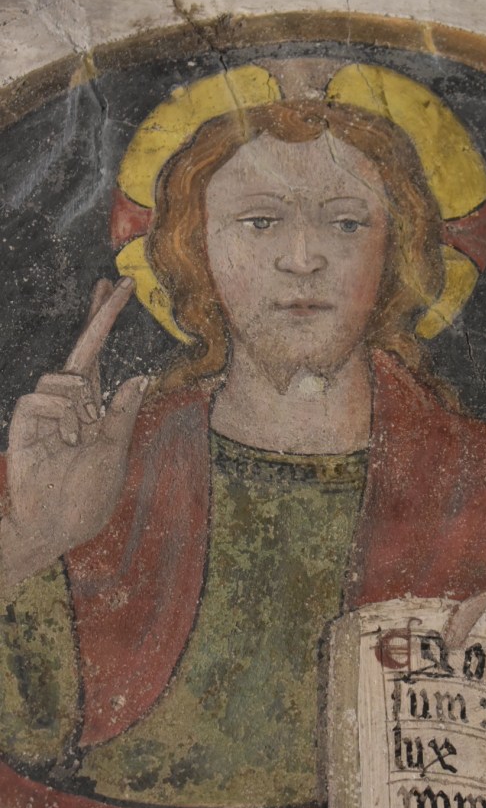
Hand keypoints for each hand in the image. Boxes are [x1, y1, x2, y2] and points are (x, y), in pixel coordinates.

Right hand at [1, 278, 146, 585]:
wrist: (58, 525)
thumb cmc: (88, 495)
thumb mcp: (114, 451)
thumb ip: (121, 414)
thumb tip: (139, 377)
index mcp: (91, 407)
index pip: (99, 358)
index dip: (106, 325)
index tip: (121, 293)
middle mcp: (68, 403)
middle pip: (80, 349)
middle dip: (98, 317)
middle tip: (112, 282)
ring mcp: (45, 411)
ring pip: (62, 378)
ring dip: (79, 404)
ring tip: (79, 437)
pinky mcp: (24, 423)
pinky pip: (40, 398)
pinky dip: (59, 416)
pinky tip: (63, 441)